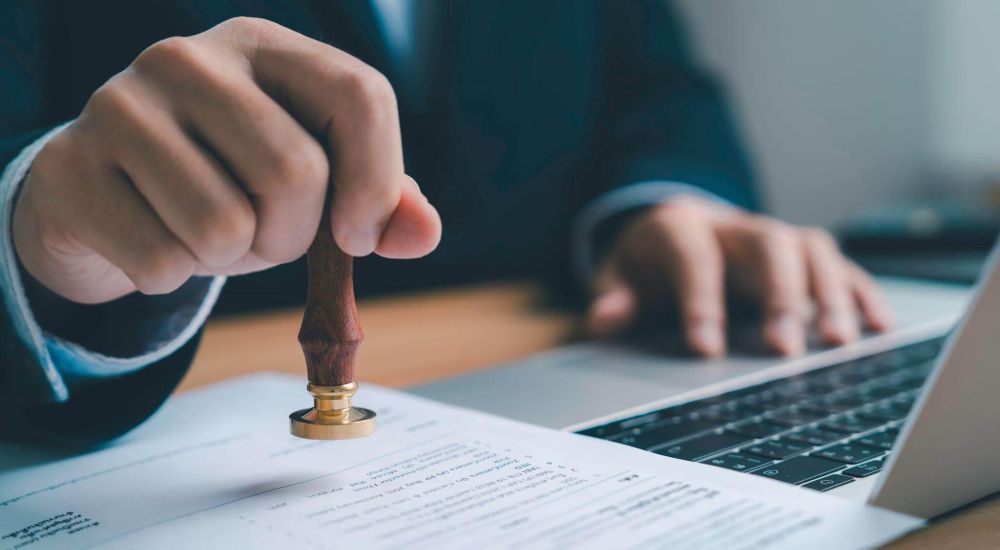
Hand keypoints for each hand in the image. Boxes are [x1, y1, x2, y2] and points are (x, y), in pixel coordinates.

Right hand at [13, 17, 440, 304]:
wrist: (105, 193)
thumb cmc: (226, 182)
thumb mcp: (312, 184)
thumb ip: (377, 201)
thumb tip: (423, 234)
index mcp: (266, 47)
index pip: (360, 95)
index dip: (377, 180)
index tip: (358, 236)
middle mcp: (191, 57)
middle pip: (295, 171)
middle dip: (292, 237)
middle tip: (265, 238)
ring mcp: (122, 104)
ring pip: (224, 225)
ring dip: (229, 260)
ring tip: (206, 234)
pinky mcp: (72, 164)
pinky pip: (162, 261)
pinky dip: (172, 276)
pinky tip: (154, 238)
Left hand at [587, 196, 892, 356]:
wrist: (678, 227)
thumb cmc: (649, 262)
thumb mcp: (618, 275)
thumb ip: (613, 296)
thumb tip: (604, 319)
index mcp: (681, 229)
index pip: (694, 258)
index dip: (701, 301)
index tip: (706, 349)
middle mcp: (735, 227)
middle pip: (768, 245)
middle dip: (779, 294)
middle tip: (785, 349)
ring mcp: (774, 238)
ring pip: (812, 250)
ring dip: (830, 294)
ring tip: (841, 342)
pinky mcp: (803, 255)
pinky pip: (840, 265)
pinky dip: (861, 294)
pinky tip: (879, 329)